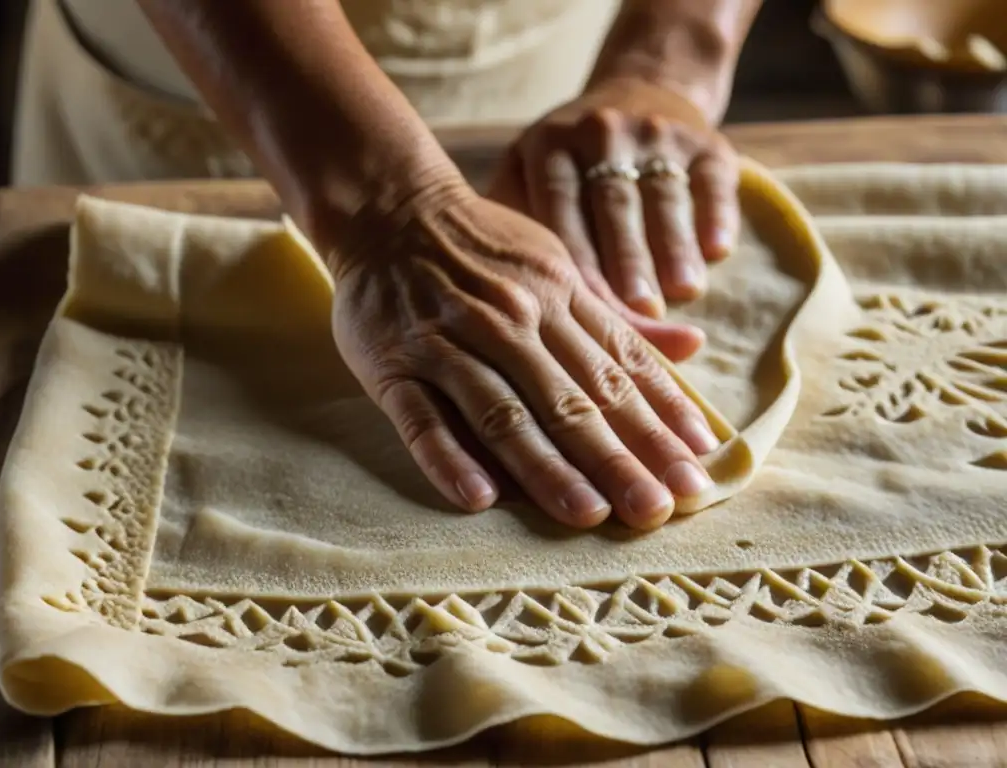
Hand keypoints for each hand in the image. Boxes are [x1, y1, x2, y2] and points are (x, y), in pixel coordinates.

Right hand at [328, 187, 720, 529]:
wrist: (388, 207)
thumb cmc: (483, 247)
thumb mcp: (557, 264)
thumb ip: (616, 318)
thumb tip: (692, 346)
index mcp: (557, 296)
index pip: (619, 369)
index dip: (662, 420)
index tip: (699, 467)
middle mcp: (510, 321)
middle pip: (572, 399)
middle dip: (620, 457)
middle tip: (658, 510)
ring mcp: (447, 343)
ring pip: (503, 413)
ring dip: (547, 465)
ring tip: (588, 515)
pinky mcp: (393, 365)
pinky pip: (421, 419)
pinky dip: (449, 458)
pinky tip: (481, 499)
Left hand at [488, 76, 738, 319]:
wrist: (638, 92)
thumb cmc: (568, 164)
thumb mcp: (526, 173)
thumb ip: (512, 223)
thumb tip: (504, 299)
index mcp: (550, 146)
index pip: (561, 212)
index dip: (577, 264)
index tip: (588, 311)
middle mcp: (600, 130)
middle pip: (614, 204)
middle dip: (628, 260)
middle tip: (642, 311)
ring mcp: (654, 130)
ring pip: (664, 193)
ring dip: (674, 245)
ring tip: (684, 291)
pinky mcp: (704, 137)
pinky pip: (713, 177)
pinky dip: (717, 213)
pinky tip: (718, 251)